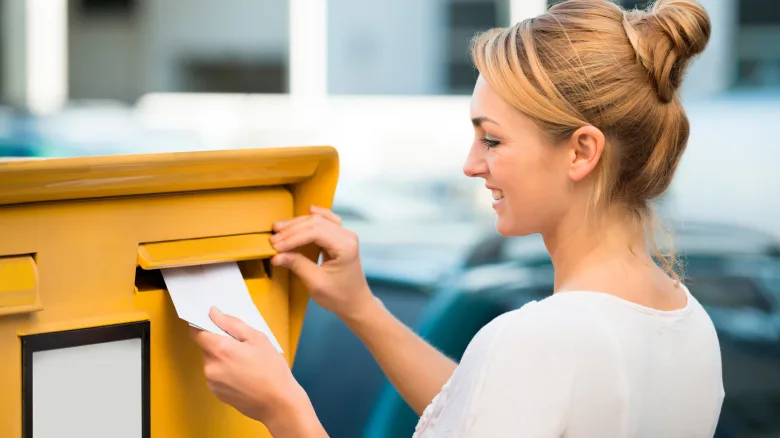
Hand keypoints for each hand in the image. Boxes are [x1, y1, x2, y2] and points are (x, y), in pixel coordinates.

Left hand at [190, 307, 323, 435]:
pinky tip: (244, 376)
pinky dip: (226, 372)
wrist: (278, 403)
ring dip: (223, 358)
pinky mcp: (217, 394)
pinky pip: (216, 376)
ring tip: (246, 363)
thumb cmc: (271, 369)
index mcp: (219, 350)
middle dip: (220, 343)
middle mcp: (210, 366)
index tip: (214, 324)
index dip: (203, 325)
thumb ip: (232, 324)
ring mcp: (212, 382)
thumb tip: (213, 313)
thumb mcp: (257, 338)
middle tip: (243, 346)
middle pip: (207, 347)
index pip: (196, 332)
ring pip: (212, 362)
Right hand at [270, 205, 375, 320]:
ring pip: (319, 220)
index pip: (314, 233)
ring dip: (298, 223)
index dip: (292, 238)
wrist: (356, 303)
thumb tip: (276, 256)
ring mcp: (346, 235)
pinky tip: (308, 209)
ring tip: (278, 228)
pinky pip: (328, 221)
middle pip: (316, 223)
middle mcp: (347, 236)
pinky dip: (315, 217)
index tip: (275, 246)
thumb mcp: (316, 283)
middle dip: (292, 230)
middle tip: (273, 239)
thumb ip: (297, 265)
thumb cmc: (339, 296)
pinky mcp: (341, 238)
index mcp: (345, 247)